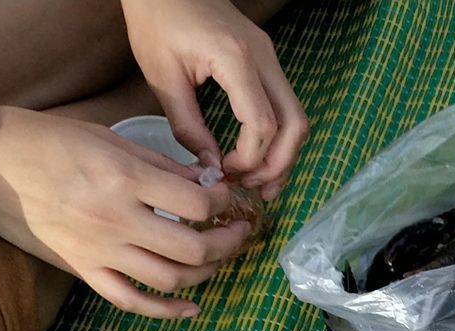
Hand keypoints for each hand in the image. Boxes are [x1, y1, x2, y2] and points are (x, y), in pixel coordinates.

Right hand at [0, 107, 253, 317]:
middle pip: (193, 250)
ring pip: (170, 280)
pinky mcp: (83, 269)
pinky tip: (192, 308)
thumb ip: (160, 166)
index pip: (196, 205)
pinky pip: (132, 302)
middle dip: (227, 244)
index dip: (223, 204)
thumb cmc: (49, 140)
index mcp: (124, 180)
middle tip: (238, 233)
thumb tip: (205, 185)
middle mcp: (116, 220)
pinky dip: (167, 311)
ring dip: (205, 274)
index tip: (227, 200)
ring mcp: (99, 251)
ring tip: (217, 260)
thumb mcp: (109, 139)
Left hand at [121, 0, 308, 200]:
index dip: (249, 158)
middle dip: (278, 165)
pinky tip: (260, 157)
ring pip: (297, 120)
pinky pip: (286, 108)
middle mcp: (264, 58)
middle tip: (253, 187)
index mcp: (235, 59)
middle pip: (294, 125)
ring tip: (260, 181)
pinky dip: (279, 139)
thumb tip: (211, 167)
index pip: (262, 125)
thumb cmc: (157, 20)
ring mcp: (271, 58)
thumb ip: (188, 127)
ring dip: (284, 156)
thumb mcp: (162, 77)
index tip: (226, 169)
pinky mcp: (268, 62)